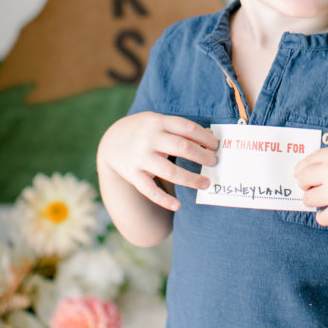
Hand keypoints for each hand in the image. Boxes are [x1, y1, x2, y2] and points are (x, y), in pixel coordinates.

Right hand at [97, 112, 217, 212]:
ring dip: (191, 179)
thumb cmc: (144, 131)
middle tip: (214, 162)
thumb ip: (177, 128)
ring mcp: (140, 157)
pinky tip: (178, 205)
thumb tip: (208, 139)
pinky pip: (150, 190)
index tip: (216, 145)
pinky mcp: (132, 174)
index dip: (205, 137)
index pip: (187, 128)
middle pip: (182, 148)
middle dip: (202, 156)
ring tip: (205, 183)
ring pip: (170, 172)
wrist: (111, 142)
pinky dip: (164, 200)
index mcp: (157, 122)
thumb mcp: (157, 121)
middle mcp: (149, 139)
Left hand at [293, 145, 327, 226]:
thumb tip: (300, 170)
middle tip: (321, 190)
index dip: (303, 174)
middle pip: (302, 182)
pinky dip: (326, 217)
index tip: (308, 180)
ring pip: (307, 200)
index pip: (303, 166)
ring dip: (316, 202)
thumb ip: (327, 157)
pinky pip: (320, 218)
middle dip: (308, 187)